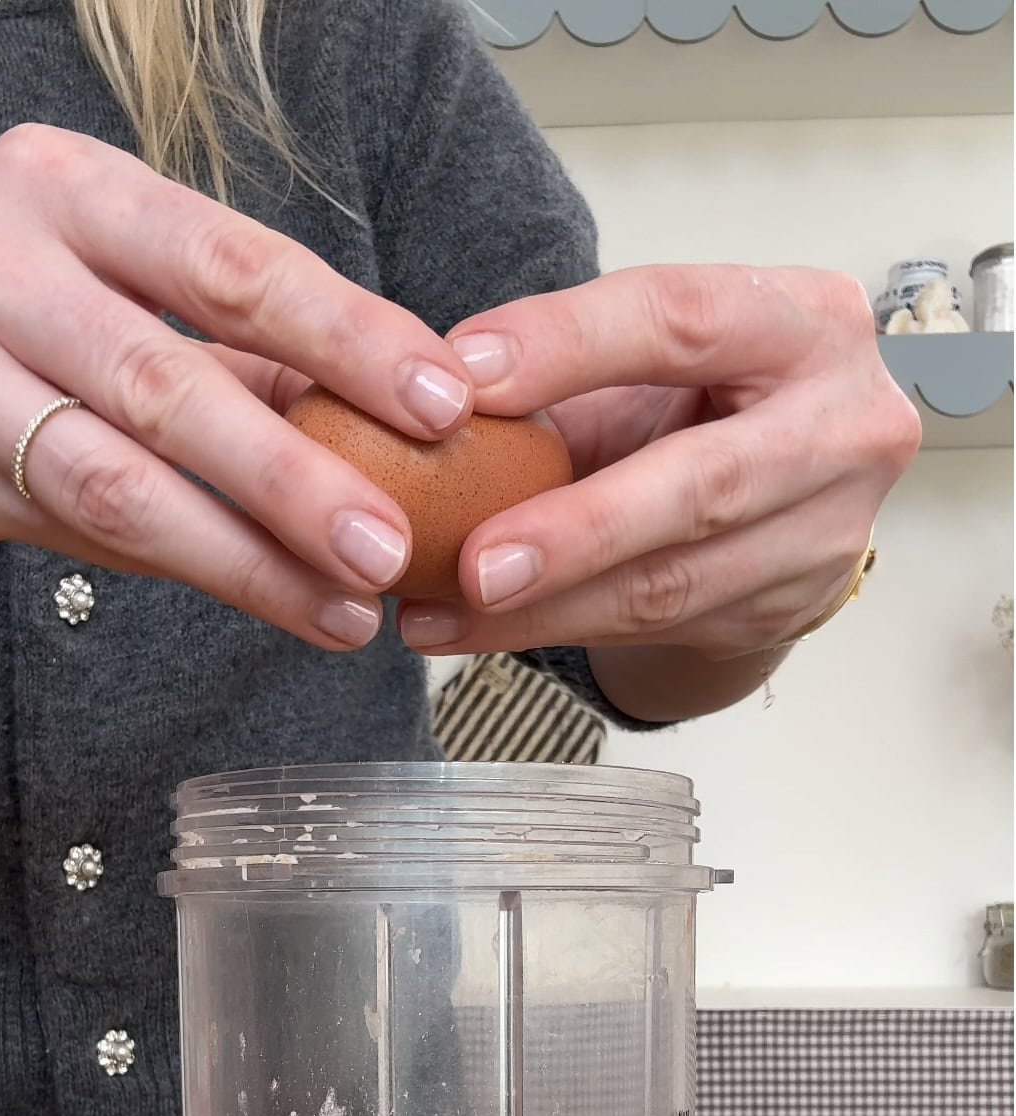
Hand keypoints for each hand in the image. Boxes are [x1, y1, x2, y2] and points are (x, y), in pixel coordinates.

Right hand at [0, 125, 475, 649]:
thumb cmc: (18, 293)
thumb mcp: (113, 270)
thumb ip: (235, 339)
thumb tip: (388, 414)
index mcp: (70, 194)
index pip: (228, 264)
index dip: (341, 336)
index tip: (440, 400)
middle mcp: (0, 270)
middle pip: (167, 385)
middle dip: (292, 477)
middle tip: (389, 545)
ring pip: (115, 487)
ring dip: (244, 560)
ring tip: (344, 608)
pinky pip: (79, 535)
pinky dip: (184, 571)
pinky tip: (267, 601)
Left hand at [397, 266, 919, 658]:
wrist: (794, 489)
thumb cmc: (710, 400)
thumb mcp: (656, 359)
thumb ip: (569, 370)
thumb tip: (437, 398)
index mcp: (805, 323)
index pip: (681, 319)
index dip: (568, 346)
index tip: (465, 376)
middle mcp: (843, 426)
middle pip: (699, 488)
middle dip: (576, 530)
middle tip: (473, 564)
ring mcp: (828, 531)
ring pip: (672, 584)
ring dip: (545, 606)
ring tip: (445, 610)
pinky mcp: (791, 608)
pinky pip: (656, 630)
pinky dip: (555, 629)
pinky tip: (479, 628)